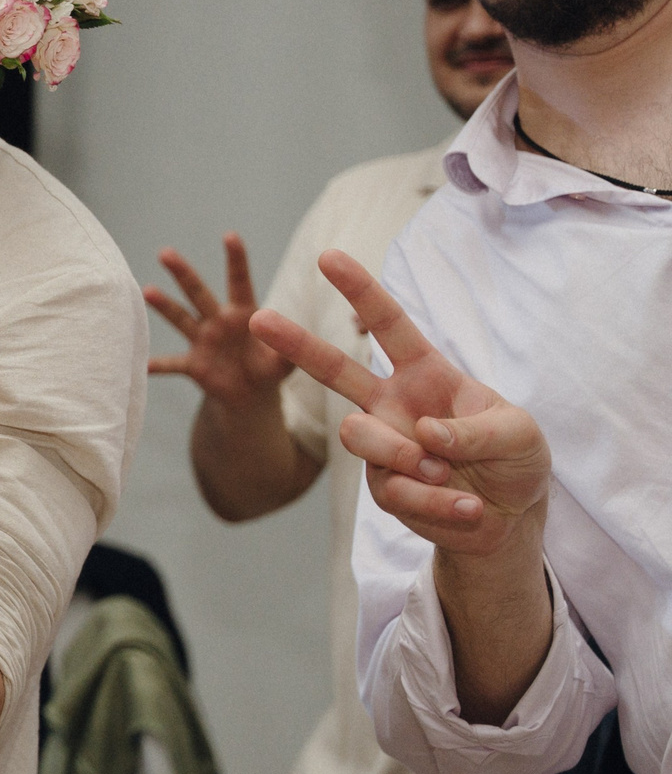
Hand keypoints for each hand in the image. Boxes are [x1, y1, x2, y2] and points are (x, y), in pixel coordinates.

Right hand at [145, 234, 291, 407]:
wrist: (250, 393)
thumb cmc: (268, 368)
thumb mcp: (283, 363)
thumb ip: (288, 350)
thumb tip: (290, 334)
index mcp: (243, 313)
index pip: (239, 281)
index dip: (236, 259)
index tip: (230, 236)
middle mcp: (218, 320)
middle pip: (198, 292)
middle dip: (183, 272)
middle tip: (165, 253)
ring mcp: (203, 340)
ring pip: (180, 318)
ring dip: (164, 306)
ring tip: (147, 291)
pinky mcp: (193, 365)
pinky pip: (172, 364)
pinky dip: (158, 365)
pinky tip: (143, 365)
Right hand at [248, 251, 549, 554]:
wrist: (509, 516)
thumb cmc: (515, 459)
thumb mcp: (518, 433)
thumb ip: (475, 430)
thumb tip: (422, 434)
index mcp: (426, 372)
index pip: (388, 325)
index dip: (359, 290)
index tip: (328, 257)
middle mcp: (393, 402)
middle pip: (334, 369)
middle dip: (295, 343)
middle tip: (256, 317)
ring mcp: (382, 443)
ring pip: (357, 435)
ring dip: (403, 456)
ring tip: (443, 472)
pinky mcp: (382, 486)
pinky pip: (393, 488)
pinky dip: (436, 501)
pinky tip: (468, 507)